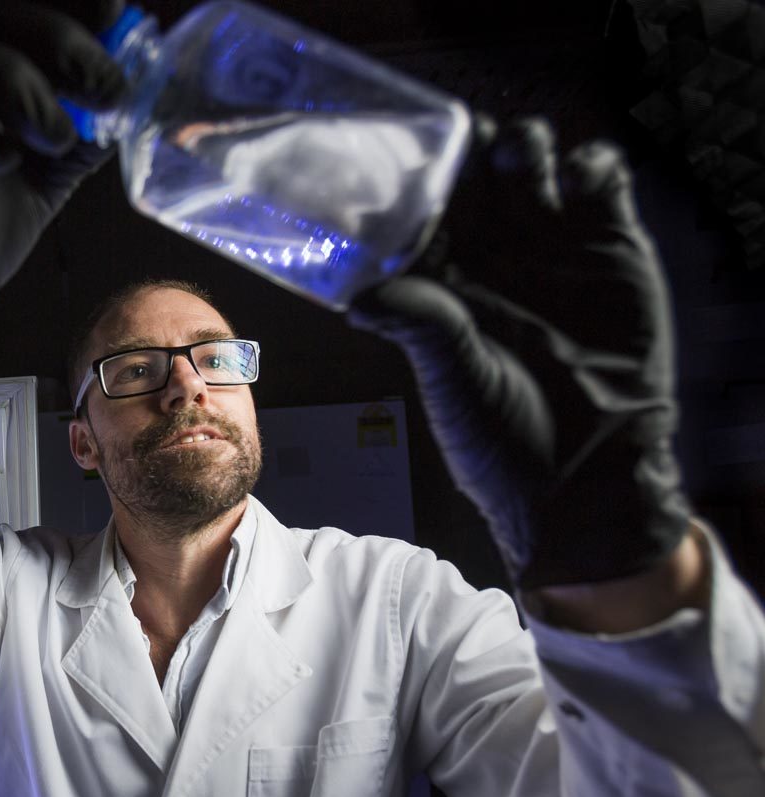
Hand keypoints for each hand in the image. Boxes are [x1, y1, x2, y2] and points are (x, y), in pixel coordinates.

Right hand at [0, 0, 126, 391]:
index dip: (65, 4)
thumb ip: (85, 133)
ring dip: (11, 84)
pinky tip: (4, 161)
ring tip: (55, 136)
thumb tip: (138, 95)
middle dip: (54, 39)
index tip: (116, 17)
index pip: (12, 6)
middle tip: (104, 87)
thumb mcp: (50, 175)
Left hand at [348, 118, 691, 590]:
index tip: (393, 156)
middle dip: (467, 147)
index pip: (418, 208)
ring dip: (521, 146)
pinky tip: (573, 183)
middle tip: (465, 148)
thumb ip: (421, 327)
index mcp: (440, 279)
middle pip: (473, 171)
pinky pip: (601, 177)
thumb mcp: (453, 380)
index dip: (408, 178)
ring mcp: (552, 244)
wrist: (585, 474)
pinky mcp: (611, 244)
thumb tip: (359, 296)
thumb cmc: (502, 438)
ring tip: (517, 165)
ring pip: (531, 161)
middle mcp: (492, 253)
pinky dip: (588, 162)